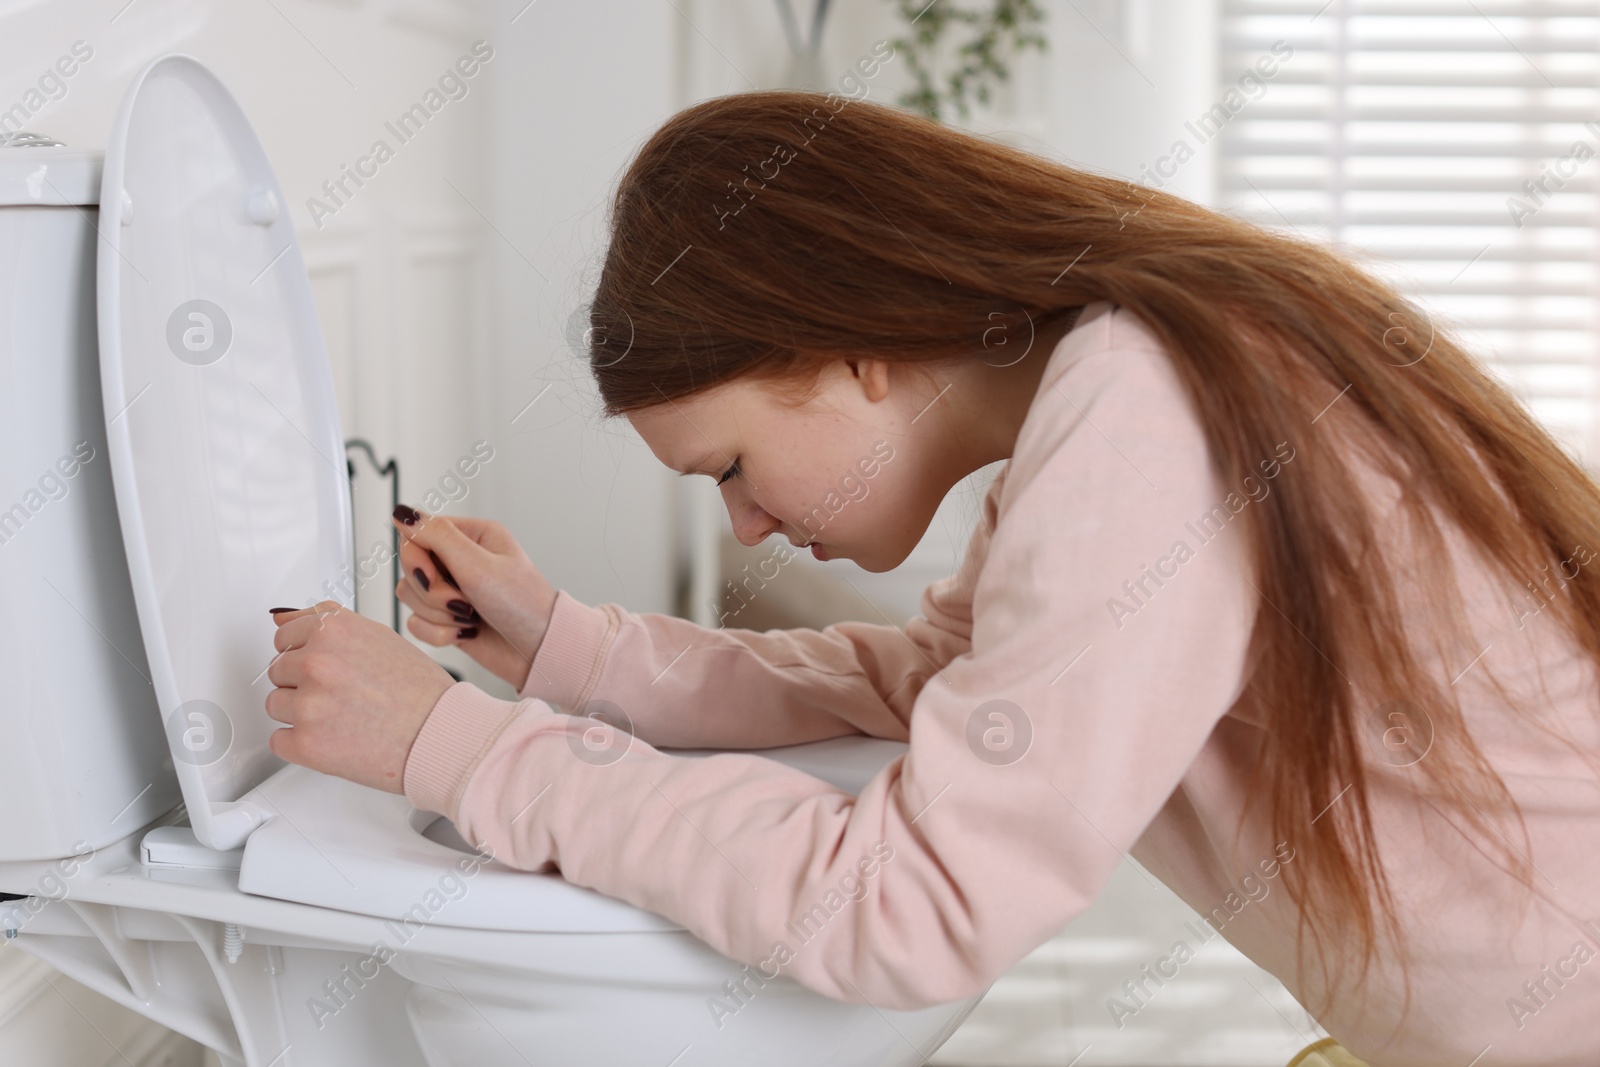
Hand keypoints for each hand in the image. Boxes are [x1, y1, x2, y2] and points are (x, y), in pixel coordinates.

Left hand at [265, 602, 454, 792]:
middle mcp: (316, 662)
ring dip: (302, 713)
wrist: (441, 735)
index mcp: (333, 630)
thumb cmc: (419, 691)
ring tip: (343, 716)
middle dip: (303, 683)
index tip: (326, 668)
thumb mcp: (377, 637)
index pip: (284, 636)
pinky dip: (302, 744)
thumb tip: (281, 618)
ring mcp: (308, 704)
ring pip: (276, 705)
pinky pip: (279, 740)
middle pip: (277, 671)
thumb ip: (326, 623)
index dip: (306, 654)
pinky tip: (335, 738)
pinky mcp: (305, 744)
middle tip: (343, 695)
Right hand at [391, 506, 558, 690]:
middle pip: (410, 566)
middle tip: (464, 603)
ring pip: (410, 595)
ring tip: (470, 618)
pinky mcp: (447, 619)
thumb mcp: (478, 565)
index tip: (434, 577)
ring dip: (437, 614)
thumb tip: (401, 511)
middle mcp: (460, 559)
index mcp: (472, 536)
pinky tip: (466, 634)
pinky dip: (438, 633)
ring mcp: (453, 590)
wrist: (540, 652)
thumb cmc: (522, 605)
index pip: (417, 535)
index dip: (416, 559)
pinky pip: (416, 623)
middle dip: (432, 592)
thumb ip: (436, 536)